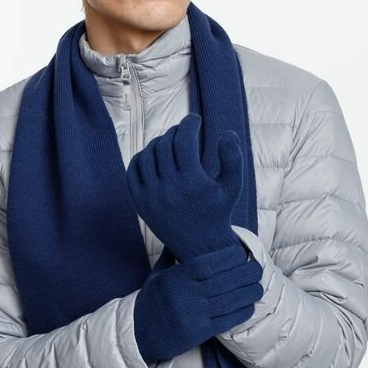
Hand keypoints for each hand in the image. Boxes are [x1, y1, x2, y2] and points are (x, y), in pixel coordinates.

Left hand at [126, 112, 243, 261]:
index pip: (184, 140)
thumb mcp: (233, 187)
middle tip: (184, 132)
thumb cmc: (219, 212)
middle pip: (165, 145)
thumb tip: (227, 133)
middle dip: (175, 132)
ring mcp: (151, 197)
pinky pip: (133, 170)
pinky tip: (154, 156)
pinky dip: (141, 158)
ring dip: (159, 143)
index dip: (189, 124)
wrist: (200, 247)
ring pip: (148, 155)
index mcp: (192, 182)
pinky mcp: (140, 203)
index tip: (194, 120)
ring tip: (170, 143)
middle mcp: (168, 189)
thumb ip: (234, 159)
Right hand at [133, 243, 263, 363]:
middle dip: (244, 274)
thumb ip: (170, 257)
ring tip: (258, 287)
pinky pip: (225, 321)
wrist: (139, 335)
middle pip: (222, 281)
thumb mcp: (156, 276)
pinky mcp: (198, 333)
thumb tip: (180, 236)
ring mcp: (193, 315)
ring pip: (228, 301)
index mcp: (175, 278)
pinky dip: (240, 313)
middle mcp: (185, 295)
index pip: (206, 264)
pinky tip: (250, 306)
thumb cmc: (150, 302)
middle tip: (257, 268)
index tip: (241, 253)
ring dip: (247, 293)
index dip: (227, 257)